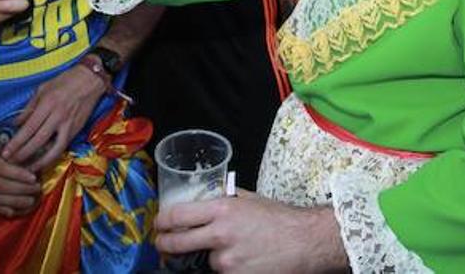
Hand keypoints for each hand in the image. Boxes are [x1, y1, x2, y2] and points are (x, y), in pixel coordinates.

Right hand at [0, 136, 39, 216]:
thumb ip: (10, 150)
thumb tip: (32, 160)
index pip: (2, 168)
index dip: (18, 174)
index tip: (34, 178)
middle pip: (0, 185)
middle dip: (21, 189)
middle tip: (36, 189)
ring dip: (14, 201)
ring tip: (30, 201)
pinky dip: (1, 209)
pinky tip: (13, 210)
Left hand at [2, 64, 102, 169]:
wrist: (91, 80)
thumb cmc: (65, 81)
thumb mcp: (42, 89)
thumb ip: (29, 108)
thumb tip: (16, 124)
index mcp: (48, 104)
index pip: (29, 128)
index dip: (16, 142)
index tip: (5, 152)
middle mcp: (58, 116)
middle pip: (38, 141)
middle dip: (23, 154)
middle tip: (10, 163)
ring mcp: (69, 125)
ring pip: (53, 149)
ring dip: (39, 162)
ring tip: (27, 170)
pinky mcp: (76, 130)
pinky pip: (62, 147)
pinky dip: (52, 157)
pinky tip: (43, 162)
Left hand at [156, 192, 346, 273]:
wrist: (305, 242)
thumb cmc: (280, 220)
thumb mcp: (249, 199)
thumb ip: (224, 199)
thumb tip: (204, 197)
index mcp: (222, 210)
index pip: (177, 215)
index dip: (162, 221)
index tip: (159, 224)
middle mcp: (220, 235)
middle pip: (176, 244)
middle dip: (165, 245)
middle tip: (164, 245)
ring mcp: (226, 261)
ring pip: (202, 261)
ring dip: (209, 257)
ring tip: (232, 250)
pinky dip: (226, 269)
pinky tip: (242, 261)